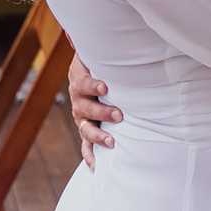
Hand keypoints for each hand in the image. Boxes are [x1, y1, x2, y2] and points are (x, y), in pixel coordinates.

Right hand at [68, 54, 121, 169]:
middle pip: (87, 109)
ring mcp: (81, 118)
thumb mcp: (97, 57)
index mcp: (80, 81)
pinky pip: (85, 145)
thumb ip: (110, 55)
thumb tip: (132, 44)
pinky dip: (89, 156)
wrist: (84, 73)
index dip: (93, 85)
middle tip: (119, 115)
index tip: (105, 86)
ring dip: (98, 135)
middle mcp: (78, 101)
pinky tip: (96, 166)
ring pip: (85, 129)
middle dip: (102, 112)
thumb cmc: (97, 65)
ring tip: (112, 141)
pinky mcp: (85, 129)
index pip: (84, 84)